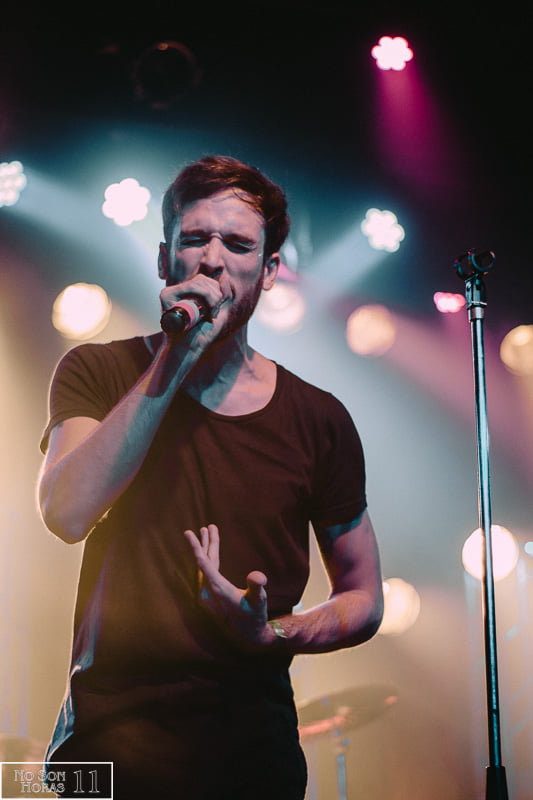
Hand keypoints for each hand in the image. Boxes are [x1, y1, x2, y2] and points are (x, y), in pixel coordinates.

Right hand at [160, 273, 231, 348]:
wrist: (189, 348)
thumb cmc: (201, 334)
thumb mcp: (219, 312)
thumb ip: (224, 295)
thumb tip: (225, 276)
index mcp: (188, 294)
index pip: (205, 280)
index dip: (216, 291)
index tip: (215, 309)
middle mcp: (178, 291)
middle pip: (202, 279)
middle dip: (215, 295)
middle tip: (212, 313)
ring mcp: (171, 293)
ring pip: (198, 281)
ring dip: (211, 297)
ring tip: (208, 314)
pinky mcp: (166, 296)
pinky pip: (190, 286)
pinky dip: (204, 296)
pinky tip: (203, 311)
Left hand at [183, 524, 276, 651]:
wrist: (250, 634)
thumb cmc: (255, 615)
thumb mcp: (259, 601)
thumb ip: (256, 588)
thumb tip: (258, 577)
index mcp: (217, 588)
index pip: (203, 563)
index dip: (196, 547)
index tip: (188, 533)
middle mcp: (209, 590)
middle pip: (204, 561)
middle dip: (205, 542)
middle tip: (206, 526)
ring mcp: (209, 593)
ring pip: (206, 566)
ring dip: (208, 549)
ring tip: (207, 532)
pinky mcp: (212, 595)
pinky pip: (207, 572)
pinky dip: (209, 559)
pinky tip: (211, 554)